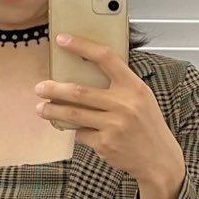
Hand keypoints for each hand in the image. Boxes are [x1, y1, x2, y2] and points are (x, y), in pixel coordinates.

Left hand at [35, 34, 184, 193]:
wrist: (159, 158)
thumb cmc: (146, 124)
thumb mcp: (141, 97)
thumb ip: (119, 85)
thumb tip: (82, 73)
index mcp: (134, 86)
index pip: (106, 57)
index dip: (82, 46)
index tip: (62, 39)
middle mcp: (125, 104)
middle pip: (80, 91)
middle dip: (54, 89)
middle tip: (39, 87)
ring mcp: (114, 125)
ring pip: (73, 114)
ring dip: (53, 111)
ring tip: (41, 108)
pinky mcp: (105, 143)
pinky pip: (81, 133)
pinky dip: (77, 131)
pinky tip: (78, 130)